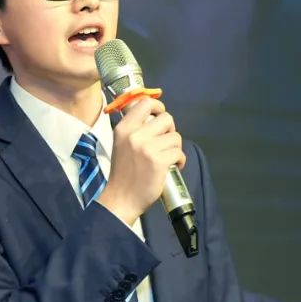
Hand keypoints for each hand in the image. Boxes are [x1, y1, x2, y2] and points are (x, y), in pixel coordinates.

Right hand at [97, 98, 185, 225]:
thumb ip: (135, 129)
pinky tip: (172, 166)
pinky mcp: (159, 162)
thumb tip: (155, 116)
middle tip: (165, 142)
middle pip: (166, 118)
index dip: (158, 106)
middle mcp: (135, 135)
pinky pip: (179, 153)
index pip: (145, 103)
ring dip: (175, 148)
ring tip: (168, 158)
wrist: (121, 198)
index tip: (160, 116)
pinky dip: (179, 160)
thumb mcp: (121, 143)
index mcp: (124, 128)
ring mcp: (147, 148)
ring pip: (176, 137)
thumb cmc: (123, 172)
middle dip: (170, 130)